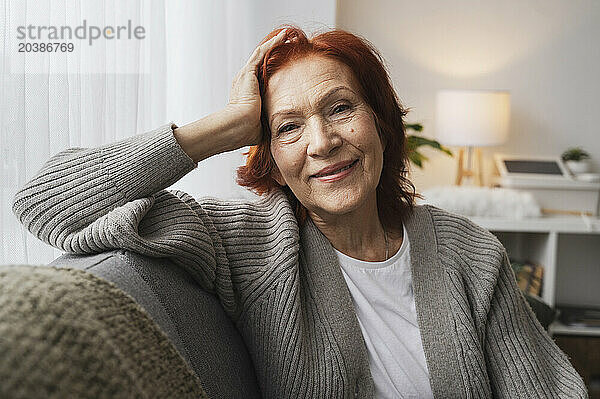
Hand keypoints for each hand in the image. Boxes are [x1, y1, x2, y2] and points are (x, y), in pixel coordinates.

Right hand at [226, 28, 287, 145]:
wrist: (239, 127)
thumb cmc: (248, 130)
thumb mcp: (261, 124)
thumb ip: (269, 122)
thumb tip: (279, 130)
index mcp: (246, 93)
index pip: (260, 76)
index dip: (272, 68)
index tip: (284, 64)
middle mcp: (244, 81)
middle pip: (260, 62)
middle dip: (273, 52)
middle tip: (287, 44)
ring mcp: (245, 75)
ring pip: (261, 54)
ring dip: (274, 44)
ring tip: (287, 36)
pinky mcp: (248, 72)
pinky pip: (261, 53)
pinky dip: (272, 44)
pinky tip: (283, 37)